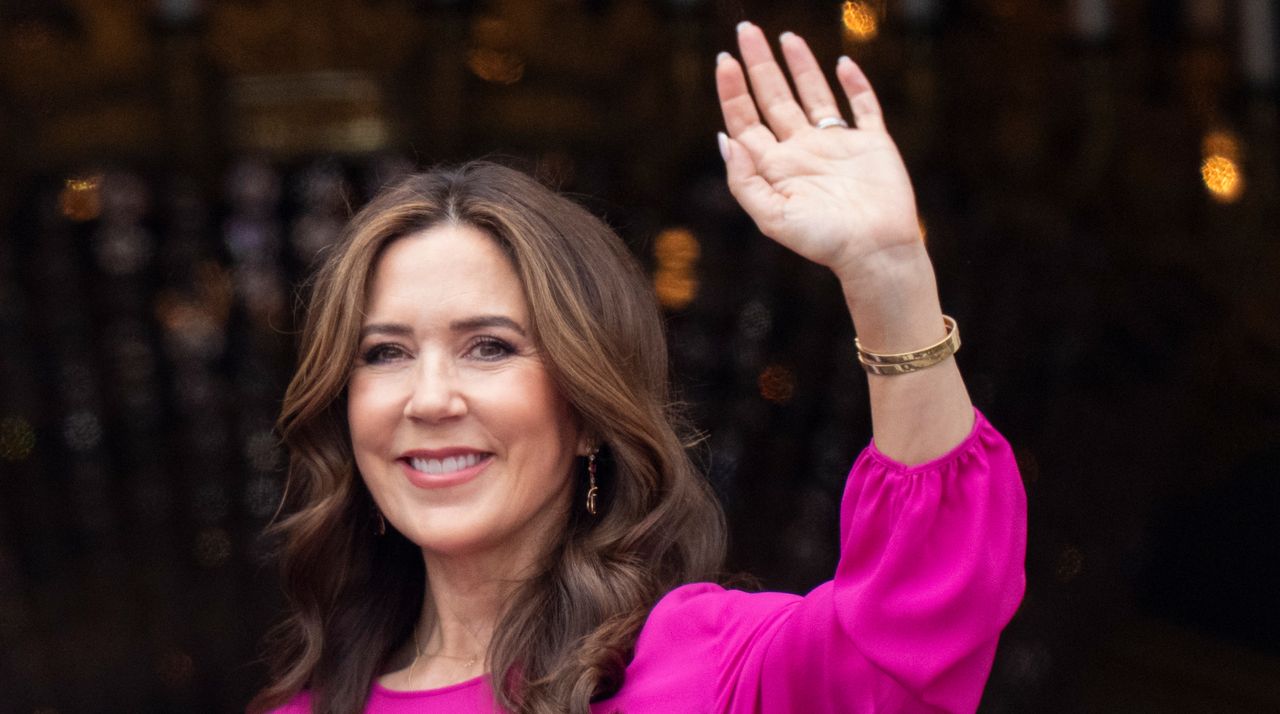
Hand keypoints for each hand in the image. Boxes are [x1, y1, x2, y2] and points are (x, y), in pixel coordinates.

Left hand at [715, 23, 922, 285]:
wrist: (875, 252)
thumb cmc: (823, 241)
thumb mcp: (772, 217)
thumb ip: (745, 181)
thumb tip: (727, 139)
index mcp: (776, 167)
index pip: (746, 119)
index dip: (733, 90)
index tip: (725, 60)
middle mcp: (803, 151)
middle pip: (774, 98)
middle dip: (758, 65)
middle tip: (745, 30)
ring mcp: (838, 145)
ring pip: (815, 96)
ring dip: (800, 66)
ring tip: (786, 37)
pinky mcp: (873, 144)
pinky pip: (863, 107)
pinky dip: (855, 85)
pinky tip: (843, 64)